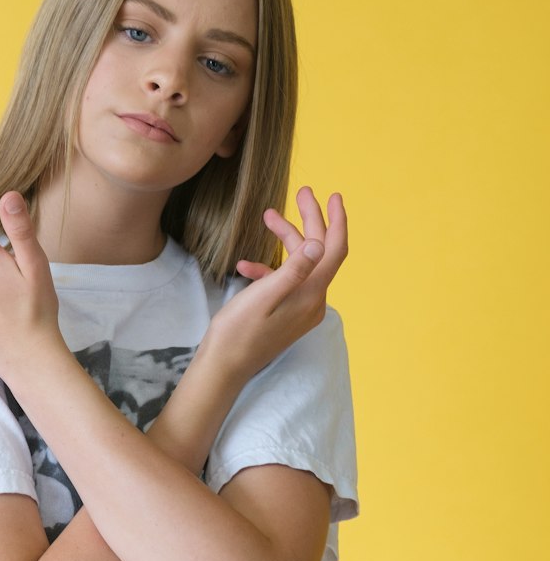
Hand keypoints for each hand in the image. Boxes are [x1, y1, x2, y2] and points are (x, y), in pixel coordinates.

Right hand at [205, 187, 347, 377]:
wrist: (224, 367)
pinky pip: (286, 281)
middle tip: (302, 192)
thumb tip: (316, 244)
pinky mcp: (287, 313)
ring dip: (286, 240)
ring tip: (267, 217)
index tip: (334, 196)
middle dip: (310, 221)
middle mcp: (312, 301)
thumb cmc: (238, 333)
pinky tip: (245, 265)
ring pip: (301, 264)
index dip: (336, 222)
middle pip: (319, 253)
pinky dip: (270, 268)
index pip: (333, 251)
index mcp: (310, 295)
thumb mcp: (263, 297)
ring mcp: (301, 308)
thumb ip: (292, 271)